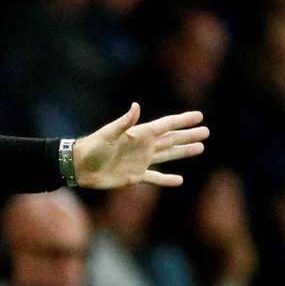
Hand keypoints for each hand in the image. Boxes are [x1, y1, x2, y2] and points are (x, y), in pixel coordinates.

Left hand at [73, 103, 208, 188]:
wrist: (78, 166)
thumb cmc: (91, 147)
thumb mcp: (108, 133)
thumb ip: (124, 122)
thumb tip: (136, 106)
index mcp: (138, 134)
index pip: (166, 126)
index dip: (182, 121)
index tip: (199, 116)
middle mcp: (142, 146)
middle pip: (171, 139)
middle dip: (188, 135)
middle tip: (206, 131)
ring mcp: (140, 161)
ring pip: (167, 156)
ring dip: (183, 152)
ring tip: (200, 148)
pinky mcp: (135, 176)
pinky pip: (155, 178)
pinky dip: (167, 179)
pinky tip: (179, 179)